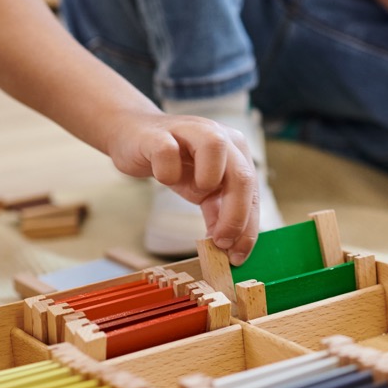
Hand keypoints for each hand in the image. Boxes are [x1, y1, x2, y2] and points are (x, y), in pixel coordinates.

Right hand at [107, 112, 259, 264]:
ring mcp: (189, 131)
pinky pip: (167, 152)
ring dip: (210, 179)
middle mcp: (219, 137)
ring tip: (198, 195)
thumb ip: (219, 214)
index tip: (237, 256)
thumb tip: (230, 250)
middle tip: (221, 242)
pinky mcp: (158, 135)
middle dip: (235, 216)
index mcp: (236, 152)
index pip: (252, 193)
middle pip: (241, 174)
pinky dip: (167, 173)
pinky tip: (164, 178)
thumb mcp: (203, 192)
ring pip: (214, 146)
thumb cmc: (176, 164)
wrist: (136, 136)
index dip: (247, 228)